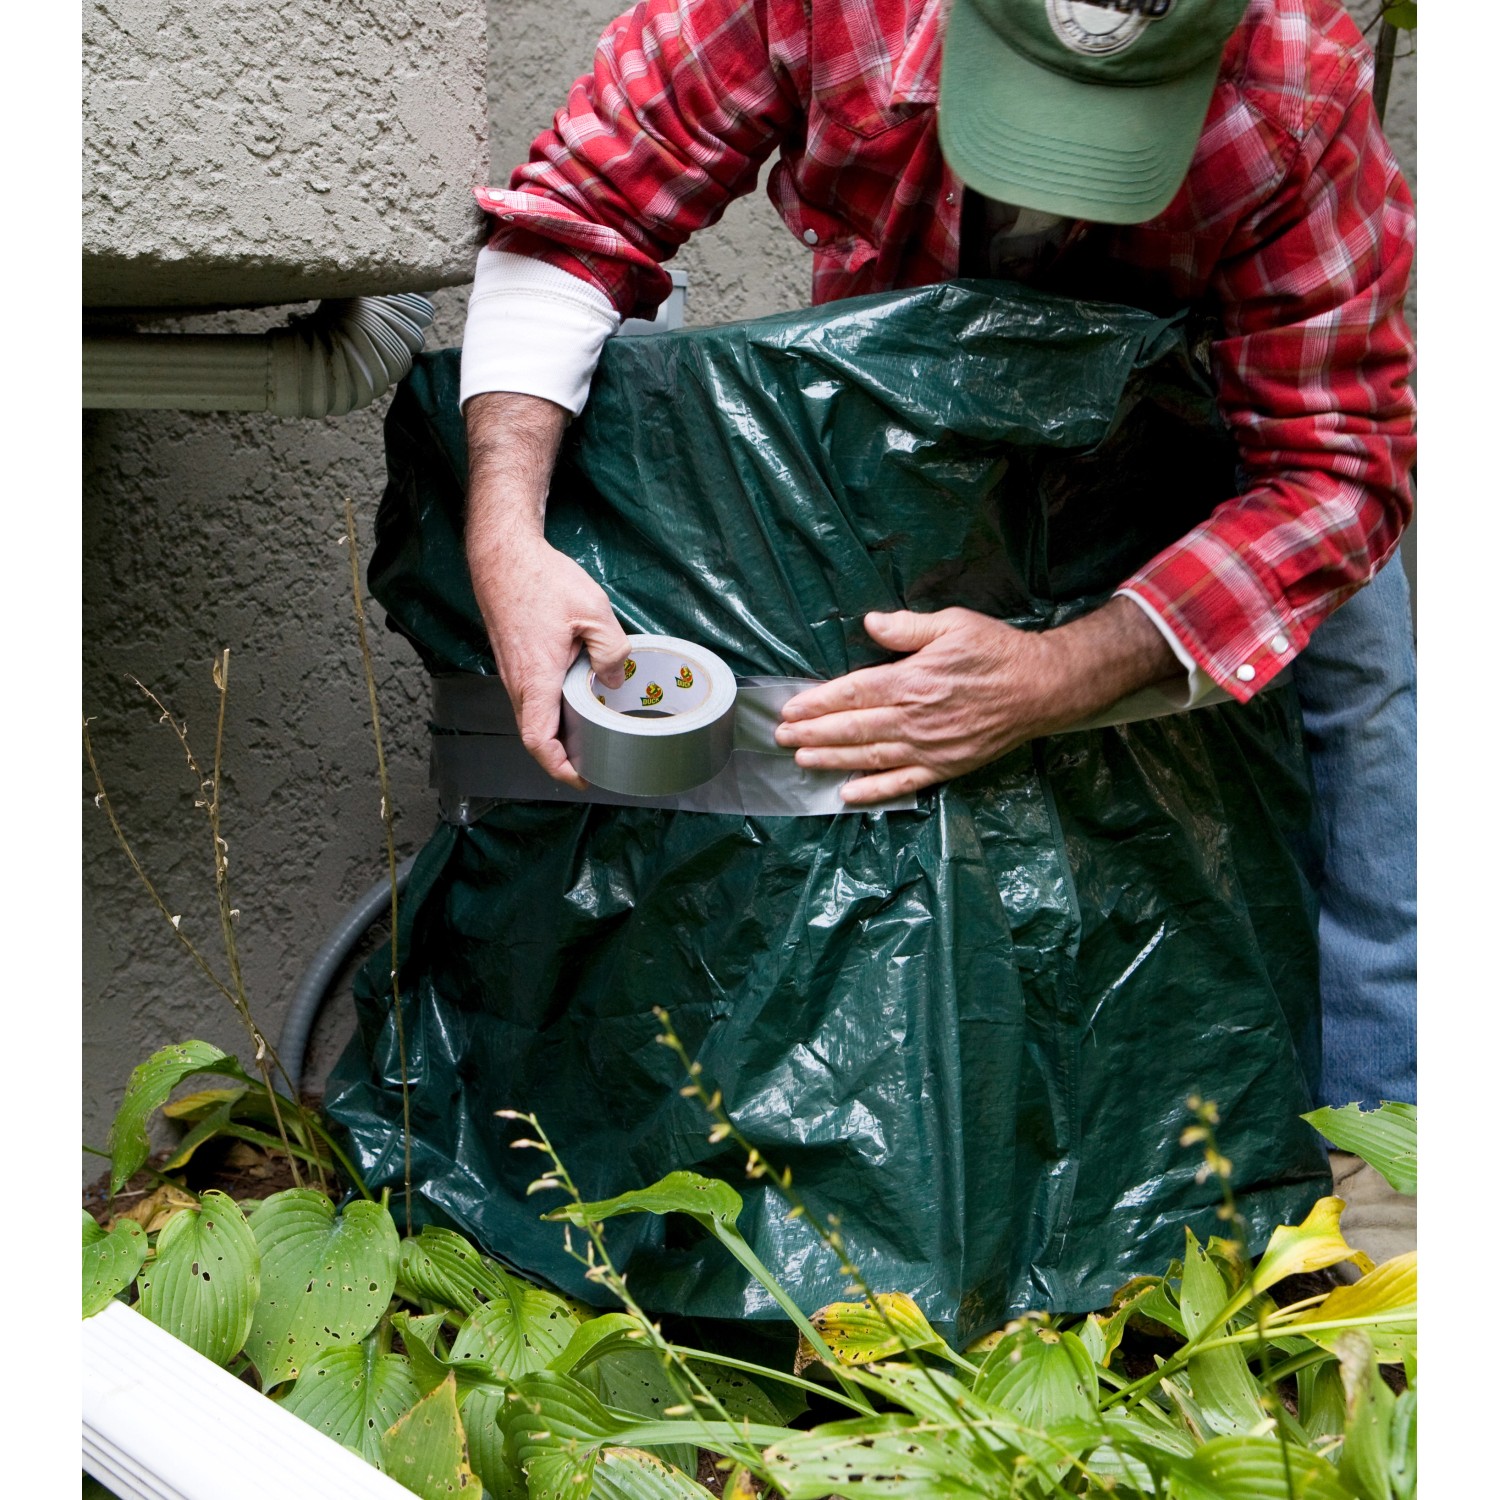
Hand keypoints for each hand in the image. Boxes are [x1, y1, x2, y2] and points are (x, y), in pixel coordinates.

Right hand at [470, 536, 629, 787]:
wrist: (504, 556)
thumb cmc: (540, 579)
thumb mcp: (593, 611)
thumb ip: (611, 650)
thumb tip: (615, 680)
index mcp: (536, 677)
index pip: (538, 739)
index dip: (559, 767)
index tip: (582, 777)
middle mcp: (518, 682)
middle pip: (536, 735)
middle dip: (564, 756)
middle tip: (596, 761)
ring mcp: (512, 673)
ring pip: (532, 717)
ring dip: (557, 733)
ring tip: (590, 737)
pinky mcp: (513, 662)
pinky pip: (531, 698)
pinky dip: (551, 710)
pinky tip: (575, 701)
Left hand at [774, 601, 1179, 804]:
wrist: (1042, 689)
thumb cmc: (996, 651)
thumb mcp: (953, 624)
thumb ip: (908, 627)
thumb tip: (870, 623)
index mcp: (912, 680)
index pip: (853, 693)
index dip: (817, 703)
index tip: (790, 709)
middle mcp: (915, 718)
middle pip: (853, 728)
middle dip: (812, 733)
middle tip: (781, 738)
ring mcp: (930, 747)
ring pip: (870, 756)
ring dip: (832, 759)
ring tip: (802, 760)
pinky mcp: (946, 767)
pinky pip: (903, 783)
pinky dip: (874, 791)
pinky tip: (847, 794)